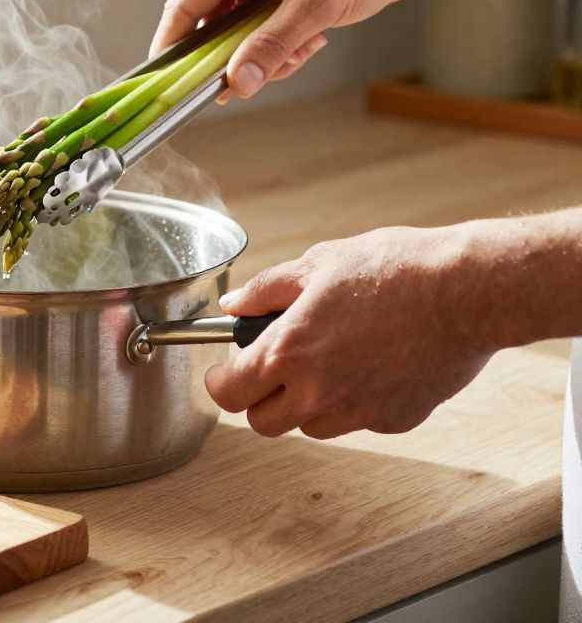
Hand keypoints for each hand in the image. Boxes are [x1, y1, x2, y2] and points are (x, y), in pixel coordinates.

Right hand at [151, 0, 421, 98]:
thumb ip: (270, 47)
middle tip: (242, 81)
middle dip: (234, 55)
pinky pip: (264, 29)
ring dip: (267, 52)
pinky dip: (283, 45)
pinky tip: (311, 40)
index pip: (187, 1)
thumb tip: (238, 81)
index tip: (167, 77)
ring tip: (300, 49)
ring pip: (242, 31)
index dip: (173, 43)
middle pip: (215, 22)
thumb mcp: (313, 7)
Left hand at [206, 224, 498, 439]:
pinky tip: (372, 365)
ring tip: (330, 361)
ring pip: (310, 427)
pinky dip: (354, 403)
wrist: (468, 290)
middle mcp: (318, 392)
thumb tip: (233, 305)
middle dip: (260, 399)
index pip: (228, 394)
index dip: (221, 383)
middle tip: (273, 371)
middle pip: (263, 423)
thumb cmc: (396, 269)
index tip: (224, 373)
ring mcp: (358, 412)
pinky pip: (358, 423)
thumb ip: (266, 289)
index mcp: (287, 351)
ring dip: (307, 404)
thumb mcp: (319, 263)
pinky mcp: (394, 420)